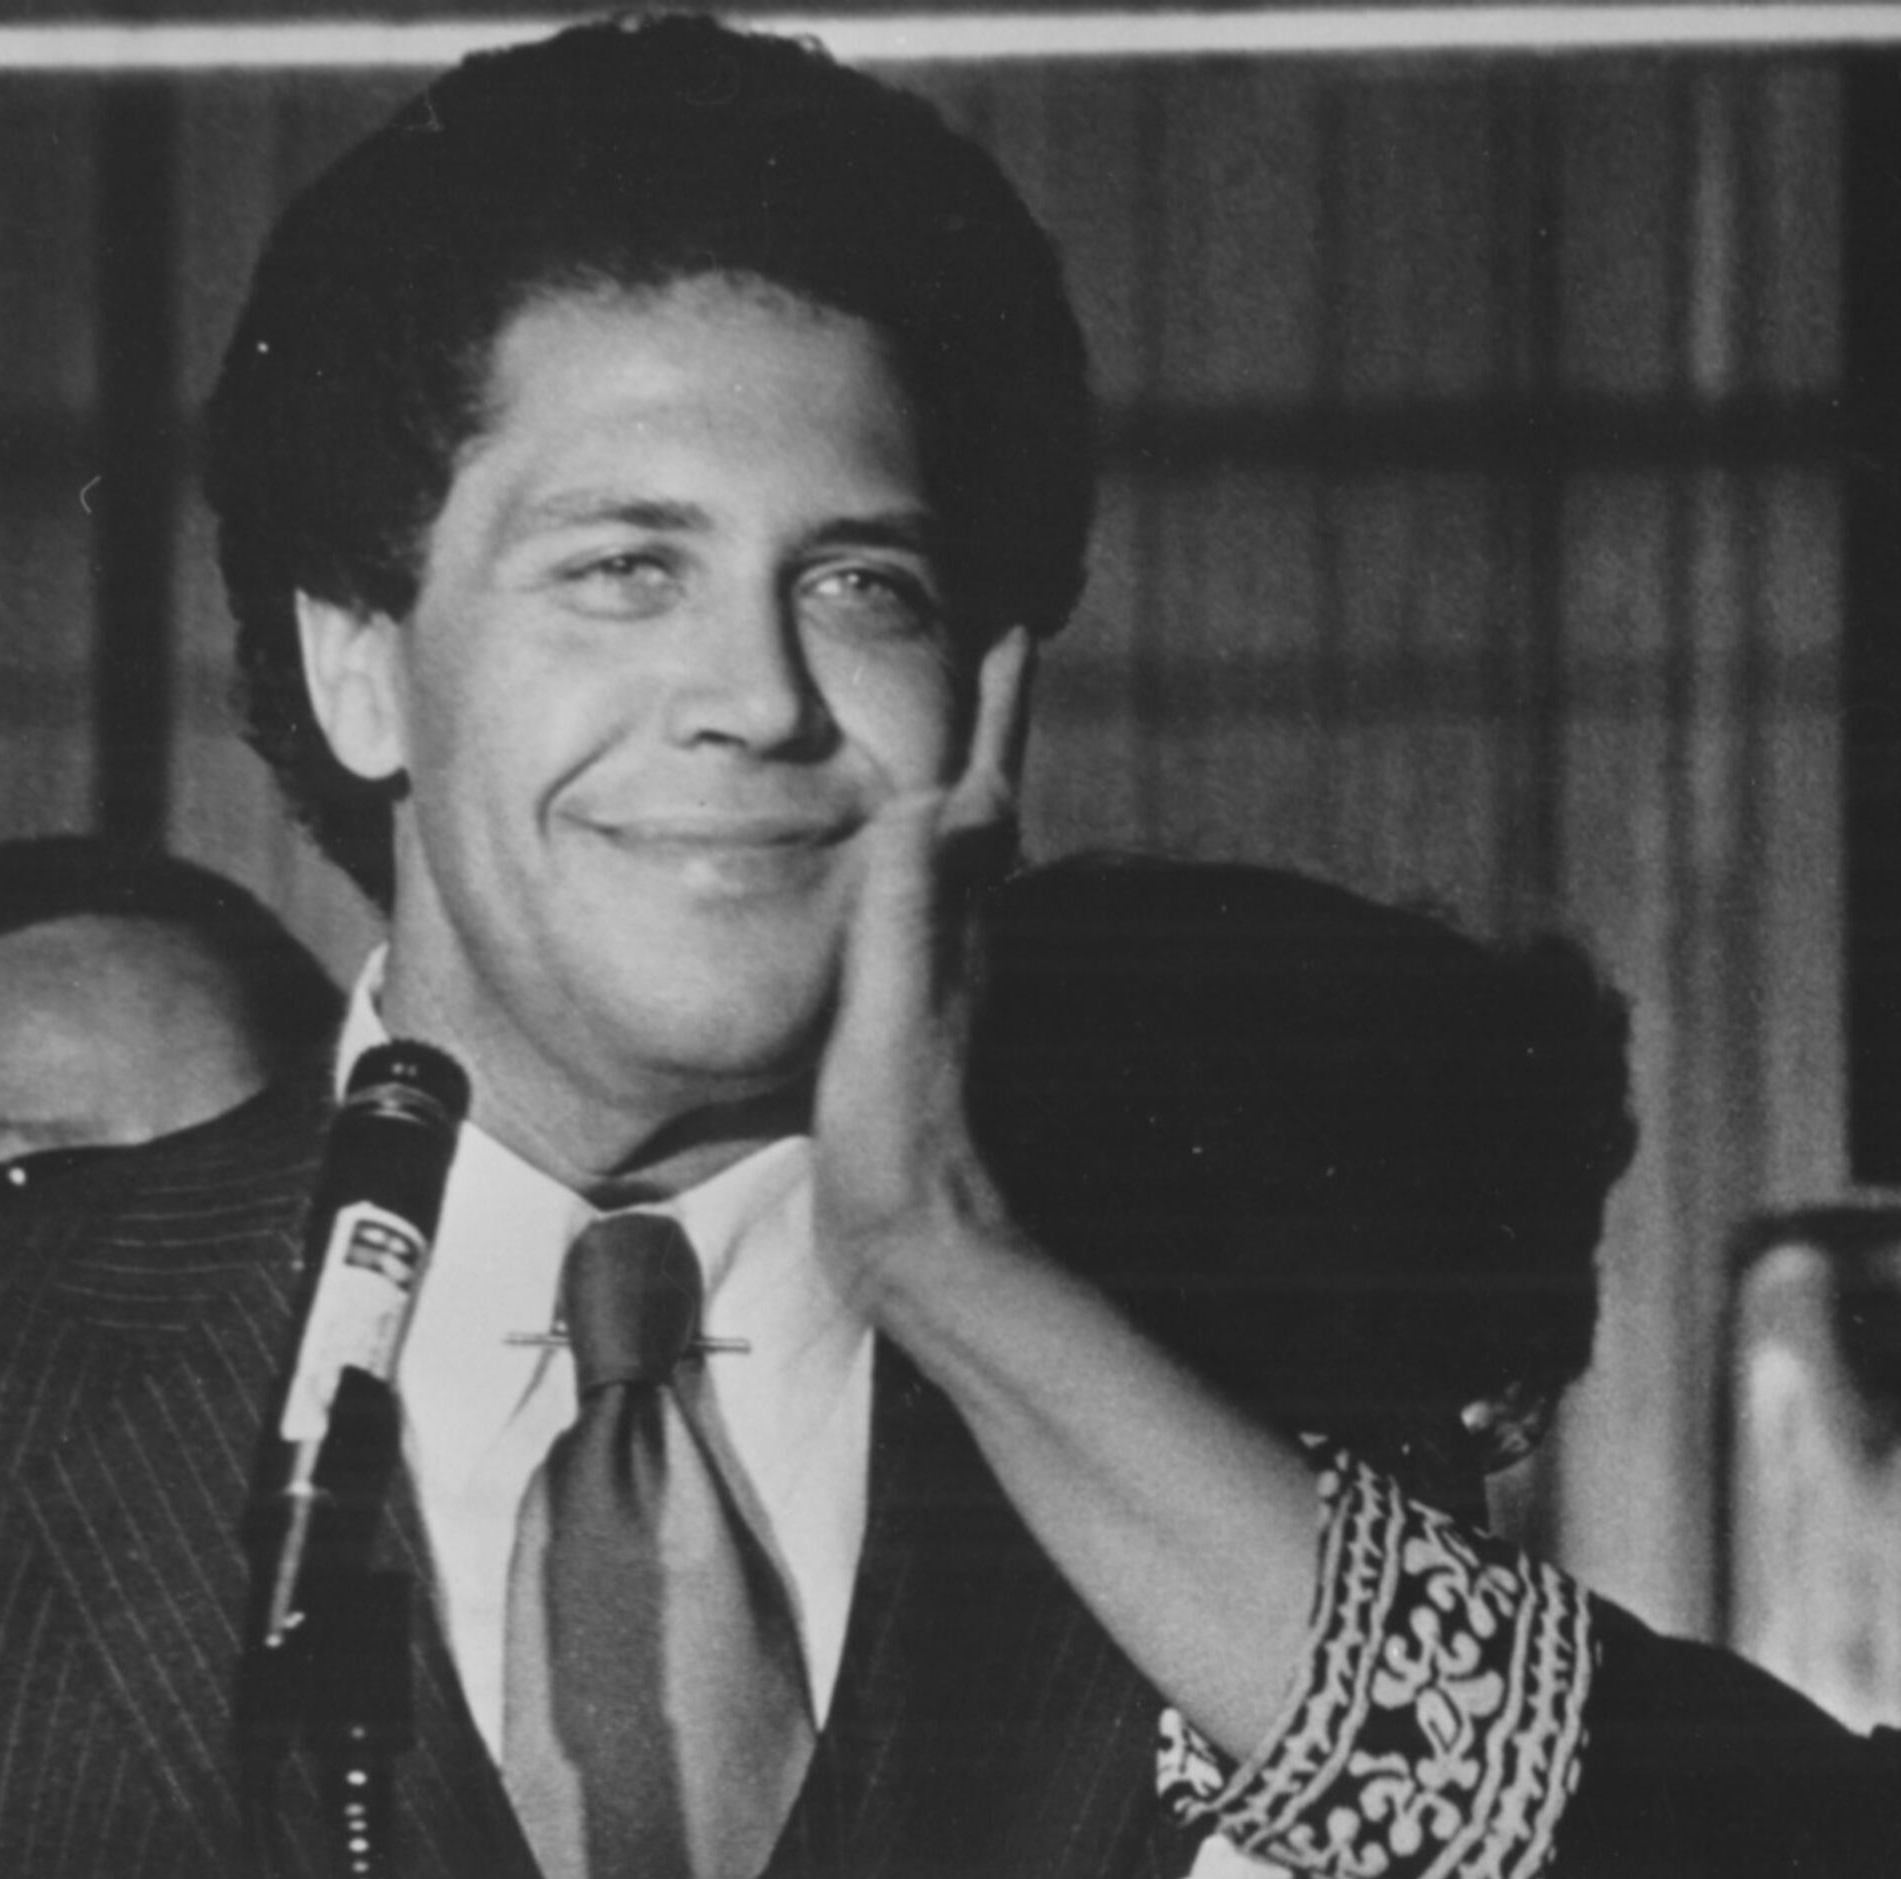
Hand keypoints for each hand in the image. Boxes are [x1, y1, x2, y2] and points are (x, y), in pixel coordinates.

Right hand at [816, 624, 1033, 1312]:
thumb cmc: (900, 1134)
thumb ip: (908, 914)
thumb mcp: (892, 1014)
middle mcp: (961, 931)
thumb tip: (937, 802)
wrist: (919, 1240)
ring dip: (949, 770)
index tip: (1012, 617)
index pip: (982, 785)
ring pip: (952, 843)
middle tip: (985, 633)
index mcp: (956, 919)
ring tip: (940, 712)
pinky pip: (914, 894)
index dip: (995, 706)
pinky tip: (889, 852)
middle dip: (982, 714)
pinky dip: (908, 846)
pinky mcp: (906, 1005)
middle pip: (979, 795)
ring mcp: (938, 967)